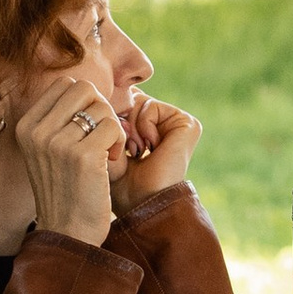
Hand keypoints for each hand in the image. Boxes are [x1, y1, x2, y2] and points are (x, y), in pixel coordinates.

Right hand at [11, 71, 126, 245]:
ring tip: (103, 153)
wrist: (68, 230)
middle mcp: (37, 132)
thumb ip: (58, 118)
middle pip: (84, 88)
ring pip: (102, 107)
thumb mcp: (47, 149)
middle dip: (100, 107)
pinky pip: (114, 126)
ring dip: (112, 128)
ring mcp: (57, 143)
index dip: (85, 100)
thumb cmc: (65, 186)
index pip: (65, 84)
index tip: (86, 126)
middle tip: (101, 135)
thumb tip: (84, 87)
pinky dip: (118, 141)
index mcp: (26, 126)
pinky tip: (109, 162)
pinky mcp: (83, 156)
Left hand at [113, 92, 200, 207]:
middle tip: (128, 150)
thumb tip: (105, 90)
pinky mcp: (187, 123)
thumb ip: (107, 118)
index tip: (115, 146)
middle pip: (131, 101)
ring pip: (140, 103)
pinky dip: (143, 127)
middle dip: (121, 124)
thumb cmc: (120, 185)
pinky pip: (151, 108)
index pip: (125, 106)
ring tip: (137, 151)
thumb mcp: (107, 146)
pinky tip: (150, 148)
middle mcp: (166, 125)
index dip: (111, 118)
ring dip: (131, 128)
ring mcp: (178, 123)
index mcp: (149, 130)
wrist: (141, 203)